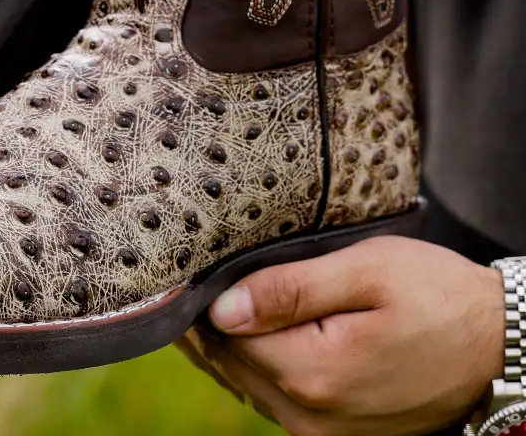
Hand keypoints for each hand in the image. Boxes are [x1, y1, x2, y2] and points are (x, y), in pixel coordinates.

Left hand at [181, 236, 504, 435]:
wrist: (499, 345)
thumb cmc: (435, 295)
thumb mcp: (363, 272)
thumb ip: (289, 291)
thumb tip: (221, 308)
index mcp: (313, 374)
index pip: (224, 337)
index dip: (203, 300)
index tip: (191, 268)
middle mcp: (311, 417)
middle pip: (231, 365)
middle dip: (210, 324)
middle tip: (198, 278)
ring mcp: (325, 433)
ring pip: (247, 384)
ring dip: (231, 344)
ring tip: (220, 296)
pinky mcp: (338, 434)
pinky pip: (275, 398)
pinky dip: (258, 364)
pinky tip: (254, 330)